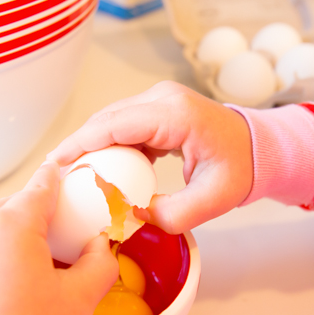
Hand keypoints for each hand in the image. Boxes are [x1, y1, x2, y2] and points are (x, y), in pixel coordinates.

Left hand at [0, 161, 118, 314]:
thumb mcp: (80, 297)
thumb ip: (99, 261)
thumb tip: (98, 248)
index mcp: (8, 227)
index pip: (39, 188)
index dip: (55, 178)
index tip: (58, 171)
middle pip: (10, 210)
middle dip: (31, 219)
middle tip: (52, 243)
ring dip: (5, 239)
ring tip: (25, 274)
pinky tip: (0, 289)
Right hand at [47, 81, 253, 233]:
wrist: (258, 147)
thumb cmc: (241, 167)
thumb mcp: (212, 200)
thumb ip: (170, 215)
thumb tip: (132, 216)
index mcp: (176, 114)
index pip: (114, 125)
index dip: (80, 144)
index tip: (55, 164)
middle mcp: (163, 98)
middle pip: (106, 119)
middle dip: (79, 146)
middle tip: (56, 175)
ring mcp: (160, 100)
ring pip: (111, 120)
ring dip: (92, 146)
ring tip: (74, 175)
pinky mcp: (158, 108)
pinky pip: (124, 124)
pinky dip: (109, 145)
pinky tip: (102, 169)